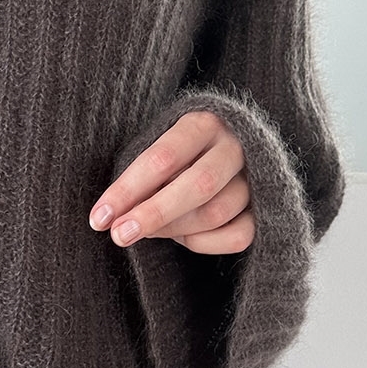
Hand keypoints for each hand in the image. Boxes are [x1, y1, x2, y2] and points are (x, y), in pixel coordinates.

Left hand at [89, 110, 254, 253]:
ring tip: (148, 231)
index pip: (163, 157)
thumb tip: (111, 219)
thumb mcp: (155, 151)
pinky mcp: (268, 208)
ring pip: (215, 213)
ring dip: (174, 230)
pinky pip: (238, 236)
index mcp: (203, 123)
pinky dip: (205, 244)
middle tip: (119, 236)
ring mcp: (256, 178)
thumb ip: (139, 178)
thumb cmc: (176, 154)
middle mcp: (235, 146)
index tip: (98, 218)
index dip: (128, 190)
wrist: (225, 151)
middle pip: (197, 185)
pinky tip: (184, 237)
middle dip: (153, 214)